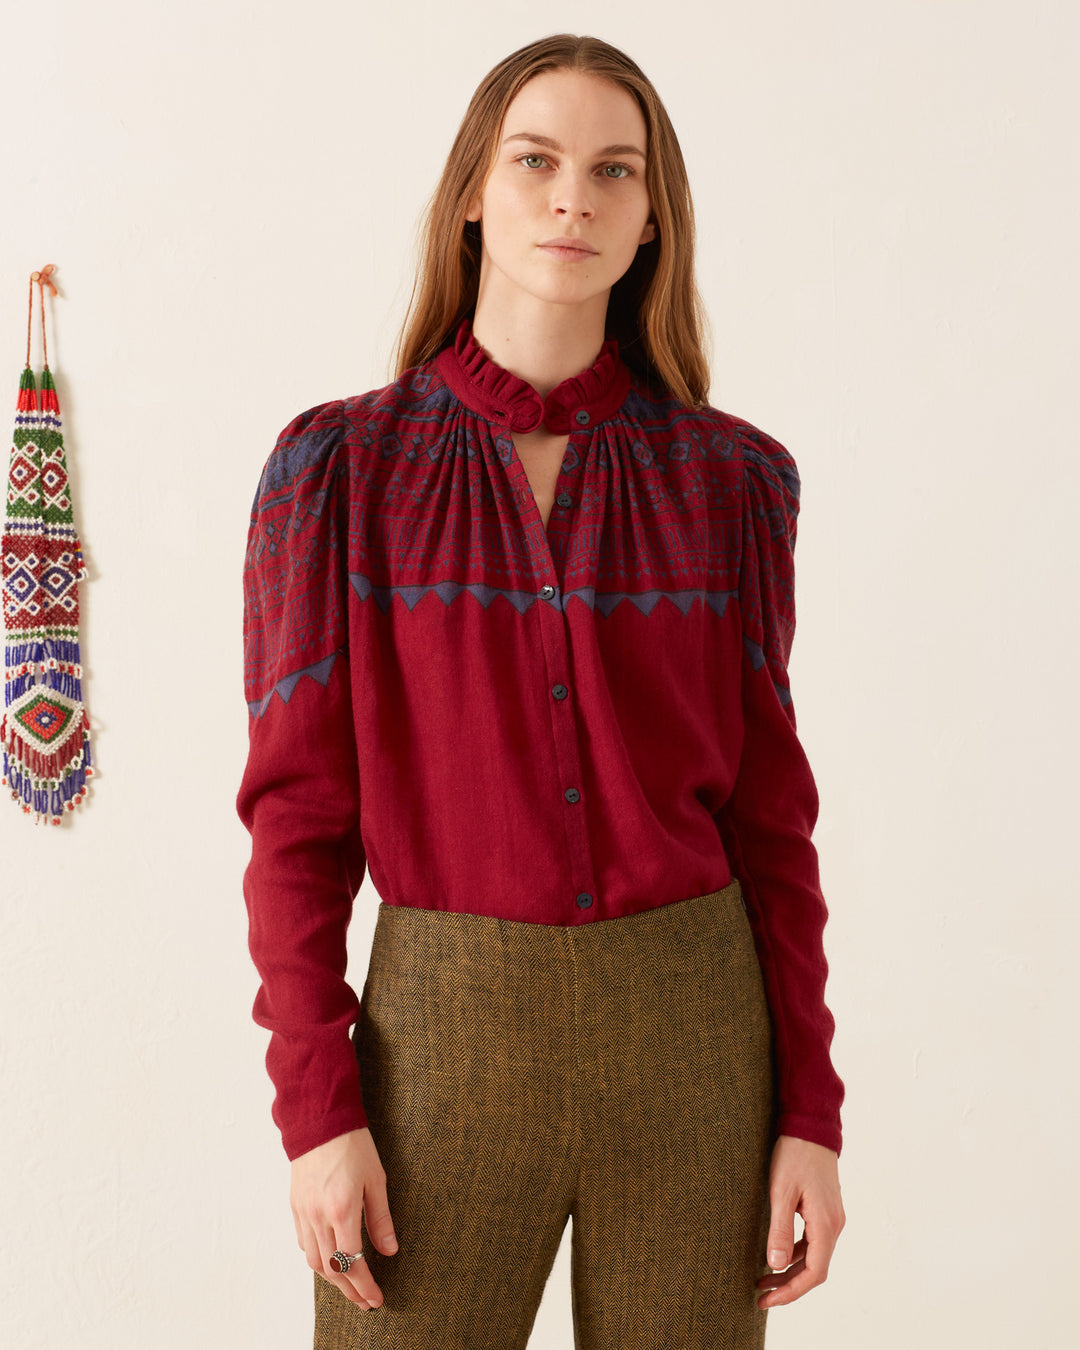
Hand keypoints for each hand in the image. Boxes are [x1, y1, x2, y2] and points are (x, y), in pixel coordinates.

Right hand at [290, 1127, 398, 1309]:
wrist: (321, 1120)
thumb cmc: (353, 1145)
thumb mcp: (377, 1179)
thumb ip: (381, 1219)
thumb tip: (389, 1250)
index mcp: (342, 1211)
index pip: (351, 1263)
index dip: (364, 1286)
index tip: (376, 1299)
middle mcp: (319, 1217)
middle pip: (331, 1270)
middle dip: (350, 1291)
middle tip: (365, 1301)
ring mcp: (304, 1212)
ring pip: (314, 1261)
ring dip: (332, 1279)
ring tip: (350, 1286)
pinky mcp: (296, 1205)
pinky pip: (303, 1243)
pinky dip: (317, 1258)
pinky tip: (330, 1259)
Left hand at [756, 1134, 844, 1309]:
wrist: (810, 1127)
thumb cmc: (794, 1155)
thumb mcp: (781, 1191)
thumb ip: (779, 1229)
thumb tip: (775, 1265)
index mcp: (826, 1224)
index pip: (813, 1273)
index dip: (790, 1292)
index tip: (767, 1300)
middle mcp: (834, 1225)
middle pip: (814, 1269)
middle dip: (788, 1285)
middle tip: (760, 1295)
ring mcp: (832, 1218)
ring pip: (813, 1256)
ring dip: (790, 1270)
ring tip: (763, 1279)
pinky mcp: (825, 1210)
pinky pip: (812, 1242)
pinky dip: (795, 1253)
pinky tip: (776, 1254)